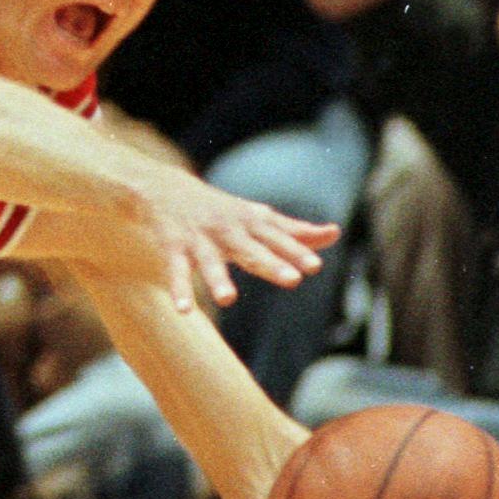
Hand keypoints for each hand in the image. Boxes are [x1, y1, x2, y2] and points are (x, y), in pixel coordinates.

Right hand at [134, 168, 340, 312]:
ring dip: (218, 280)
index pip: (277, 239)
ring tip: (228, 300)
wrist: (164, 187)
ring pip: (211, 262)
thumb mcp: (257, 216)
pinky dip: (179, 289)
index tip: (314, 266)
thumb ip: (294, 230)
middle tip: (292, 280)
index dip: (295, 252)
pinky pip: (177, 271)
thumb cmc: (220, 209)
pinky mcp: (173, 248)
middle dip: (270, 264)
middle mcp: (228, 231)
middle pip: (251, 250)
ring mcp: (200, 240)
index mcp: (251, 224)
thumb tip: (335, 233)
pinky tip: (183, 311)